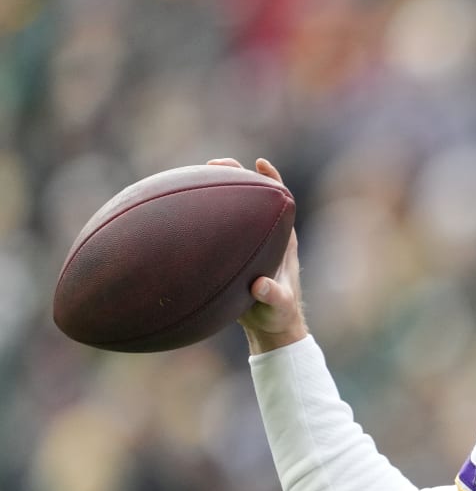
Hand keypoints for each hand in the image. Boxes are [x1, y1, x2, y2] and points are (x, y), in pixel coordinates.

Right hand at [207, 157, 306, 353]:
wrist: (270, 327)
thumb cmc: (278, 316)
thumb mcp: (278, 308)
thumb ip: (273, 297)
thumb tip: (260, 286)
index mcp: (282, 241)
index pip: (280, 202)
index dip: (272, 180)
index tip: (259, 164)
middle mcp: (265, 235)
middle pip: (252, 196)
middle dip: (236, 175)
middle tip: (215, 164)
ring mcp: (248, 242)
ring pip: (232, 208)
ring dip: (215, 190)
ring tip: (194, 176)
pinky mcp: (232, 253)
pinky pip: (216, 227)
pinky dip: (201, 216)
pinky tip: (177, 211)